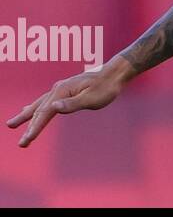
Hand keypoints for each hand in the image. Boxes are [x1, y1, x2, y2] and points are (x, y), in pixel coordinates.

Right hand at [6, 55, 134, 146]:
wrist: (115, 72)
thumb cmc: (106, 87)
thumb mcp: (92, 98)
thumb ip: (72, 104)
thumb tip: (53, 107)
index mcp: (62, 91)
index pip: (44, 113)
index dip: (34, 128)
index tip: (25, 141)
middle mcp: (58, 89)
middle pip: (38, 110)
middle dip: (27, 126)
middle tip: (21, 143)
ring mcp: (60, 88)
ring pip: (39, 104)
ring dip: (26, 115)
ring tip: (12, 124)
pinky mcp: (65, 90)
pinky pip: (45, 101)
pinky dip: (35, 107)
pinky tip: (30, 109)